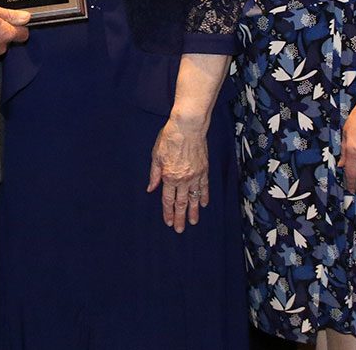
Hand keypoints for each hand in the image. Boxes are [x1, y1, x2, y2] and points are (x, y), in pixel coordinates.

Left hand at [147, 115, 208, 232]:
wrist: (188, 127)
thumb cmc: (169, 138)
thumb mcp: (156, 156)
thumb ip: (154, 174)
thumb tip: (151, 189)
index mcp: (169, 176)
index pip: (167, 199)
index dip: (168, 212)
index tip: (169, 222)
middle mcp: (182, 179)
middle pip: (181, 203)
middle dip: (180, 217)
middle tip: (180, 230)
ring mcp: (195, 175)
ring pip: (194, 198)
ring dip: (193, 211)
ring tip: (193, 222)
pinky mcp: (204, 170)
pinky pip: (204, 187)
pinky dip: (204, 196)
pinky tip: (203, 204)